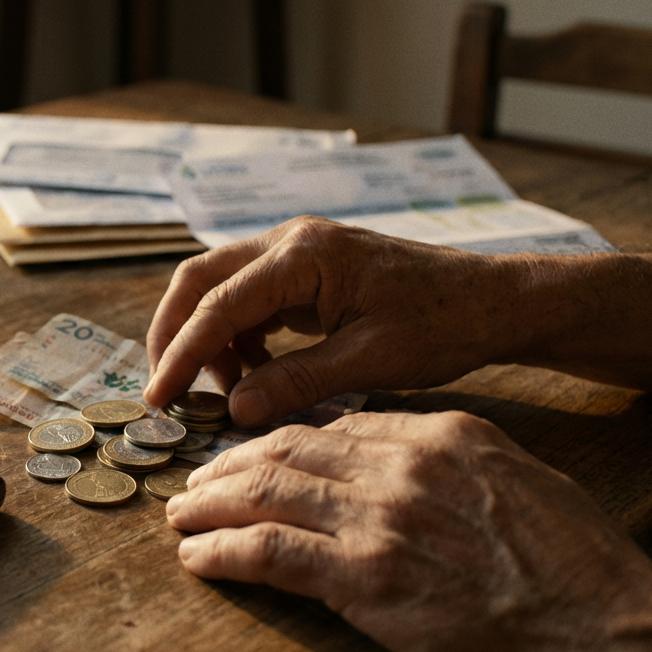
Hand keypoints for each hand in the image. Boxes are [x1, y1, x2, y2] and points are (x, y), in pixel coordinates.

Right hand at [143, 217, 521, 425]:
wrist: (493, 301)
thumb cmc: (443, 326)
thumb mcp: (370, 364)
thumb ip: (297, 383)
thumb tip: (234, 410)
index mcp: (305, 256)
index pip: (218, 305)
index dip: (181, 355)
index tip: (158, 399)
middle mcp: (291, 240)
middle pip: (200, 280)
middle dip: (174, 335)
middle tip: (164, 391)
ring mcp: (296, 251)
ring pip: (219, 287)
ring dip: (207, 339)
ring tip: (222, 393)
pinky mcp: (305, 270)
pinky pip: (249, 298)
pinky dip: (237, 338)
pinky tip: (253, 375)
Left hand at [166, 411, 651, 651]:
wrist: (605, 627)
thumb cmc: (573, 563)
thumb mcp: (515, 479)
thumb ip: (447, 460)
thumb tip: (390, 457)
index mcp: (439, 435)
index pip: (333, 427)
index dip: (277, 442)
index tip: (250, 457)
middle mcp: (400, 466)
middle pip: (286, 450)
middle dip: (230, 465)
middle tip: (196, 482)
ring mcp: (378, 519)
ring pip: (264, 492)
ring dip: (210, 504)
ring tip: (182, 515)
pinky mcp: (363, 578)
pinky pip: (269, 552)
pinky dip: (222, 552)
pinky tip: (198, 558)